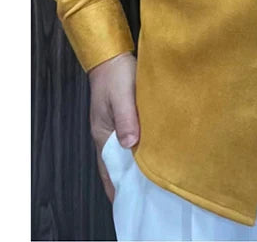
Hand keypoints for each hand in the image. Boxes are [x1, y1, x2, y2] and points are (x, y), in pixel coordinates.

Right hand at [88, 51, 139, 202]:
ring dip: (136, 164)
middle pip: (117, 165)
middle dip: (129, 180)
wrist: (112, 55)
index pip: (109, 169)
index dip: (118, 186)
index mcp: (102, 133)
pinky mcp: (125, 118)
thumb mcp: (122, 95)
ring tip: (153, 179)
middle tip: (148, 194)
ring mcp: (115, 127)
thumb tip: (130, 144)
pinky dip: (140, 149)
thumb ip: (126, 118)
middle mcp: (107, 134)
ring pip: (125, 153)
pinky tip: (153, 152)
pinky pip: (131, 139)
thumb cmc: (115, 74)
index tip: (132, 200)